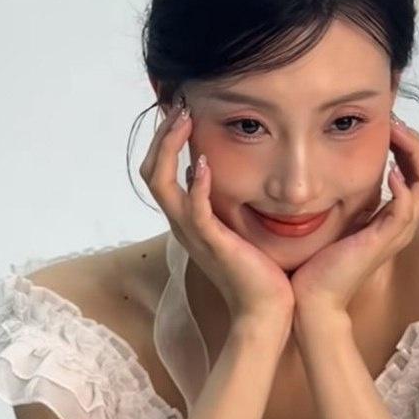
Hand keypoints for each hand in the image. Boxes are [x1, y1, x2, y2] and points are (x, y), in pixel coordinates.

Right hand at [139, 98, 295, 329]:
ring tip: (184, 120)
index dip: (164, 141)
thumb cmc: (257, 271)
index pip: (159, 172)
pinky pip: (193, 210)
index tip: (182, 112)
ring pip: (162, 184)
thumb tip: (207, 173)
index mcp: (186, 220)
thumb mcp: (234, 228)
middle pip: (151, 172)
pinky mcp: (211, 243)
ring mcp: (193, 234)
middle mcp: (182, 224)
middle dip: (162, 136)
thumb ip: (218, 202)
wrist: (266, 311)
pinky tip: (202, 162)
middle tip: (180, 107)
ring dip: (170, 148)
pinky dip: (195, 184)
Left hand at [288, 117, 418, 319]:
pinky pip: (406, 209)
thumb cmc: (318, 261)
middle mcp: (401, 223)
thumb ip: (345, 195)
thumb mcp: (336, 217)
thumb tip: (334, 164)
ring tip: (396, 133)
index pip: (418, 173)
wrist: (311, 297)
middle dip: (415, 143)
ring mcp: (396, 232)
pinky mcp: (383, 241)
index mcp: (393, 217)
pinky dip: (403, 187)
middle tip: (394, 121)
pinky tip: (390, 171)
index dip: (408, 146)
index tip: (388, 124)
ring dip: (413, 154)